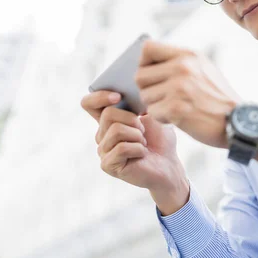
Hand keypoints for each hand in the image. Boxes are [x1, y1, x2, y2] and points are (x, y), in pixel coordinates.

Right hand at [80, 90, 189, 214]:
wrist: (169, 165)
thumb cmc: (160, 140)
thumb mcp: (150, 115)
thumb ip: (136, 104)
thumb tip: (126, 92)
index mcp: (108, 121)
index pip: (88, 103)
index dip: (98, 96)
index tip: (118, 97)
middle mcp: (101, 135)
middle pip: (108, 114)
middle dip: (132, 120)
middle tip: (144, 131)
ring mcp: (103, 150)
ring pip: (116, 130)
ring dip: (137, 136)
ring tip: (143, 144)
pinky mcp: (107, 165)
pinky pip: (122, 148)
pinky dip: (138, 149)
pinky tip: (142, 154)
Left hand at [135, 40, 242, 148]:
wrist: (238, 121)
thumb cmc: (217, 98)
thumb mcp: (202, 68)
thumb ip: (177, 61)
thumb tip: (144, 60)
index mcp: (187, 55)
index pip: (147, 48)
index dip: (144, 63)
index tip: (153, 76)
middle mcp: (182, 67)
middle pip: (139, 76)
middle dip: (147, 89)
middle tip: (162, 97)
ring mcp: (178, 87)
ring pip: (144, 96)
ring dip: (156, 105)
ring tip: (175, 107)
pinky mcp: (176, 108)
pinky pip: (152, 112)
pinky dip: (162, 118)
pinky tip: (178, 118)